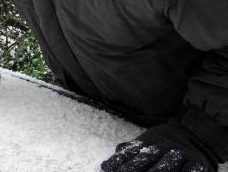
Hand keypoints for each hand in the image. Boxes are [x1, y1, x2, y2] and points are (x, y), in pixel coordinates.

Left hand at [101, 110, 225, 171]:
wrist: (197, 133)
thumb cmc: (164, 144)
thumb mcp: (145, 143)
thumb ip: (128, 152)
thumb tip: (104, 165)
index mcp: (148, 141)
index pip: (130, 152)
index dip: (118, 162)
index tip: (106, 169)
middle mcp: (163, 146)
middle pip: (145, 159)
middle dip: (132, 169)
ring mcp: (180, 154)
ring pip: (165, 166)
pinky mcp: (197, 163)